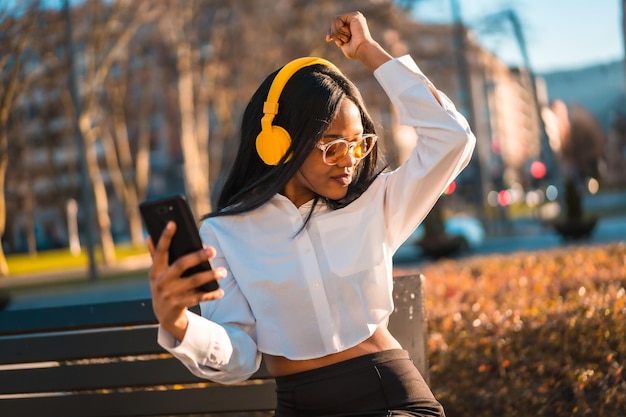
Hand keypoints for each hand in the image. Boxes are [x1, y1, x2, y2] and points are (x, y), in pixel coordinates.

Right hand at [147, 221, 224, 340]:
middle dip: (198, 256)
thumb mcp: (157, 274)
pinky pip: (198, 297)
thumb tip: (150, 236)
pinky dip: (210, 294)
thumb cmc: (164, 288)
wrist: (164, 316)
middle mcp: (161, 281)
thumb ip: (155, 256)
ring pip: (193, 281)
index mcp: (155, 271)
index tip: (173, 223)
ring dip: (210, 275)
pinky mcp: (178, 305)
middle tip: (213, 250)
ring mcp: (169, 294)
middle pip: (181, 264)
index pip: (160, 251)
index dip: (165, 237)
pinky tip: (220, 291)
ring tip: (223, 271)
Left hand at [326, 11, 391, 70]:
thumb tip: (329, 36)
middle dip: (334, 33)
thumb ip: (337, 37)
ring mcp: (355, 16)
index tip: (328, 39)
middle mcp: (354, 19)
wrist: (363, 50)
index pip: (336, 25)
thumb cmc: (355, 51)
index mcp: (352, 26)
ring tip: (348, 38)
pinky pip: (338, 19)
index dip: (330, 32)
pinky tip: (349, 34)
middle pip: (334, 22)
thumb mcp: (343, 43)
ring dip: (338, 32)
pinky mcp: (355, 15)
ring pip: (335, 20)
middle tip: (342, 42)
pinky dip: (340, 29)